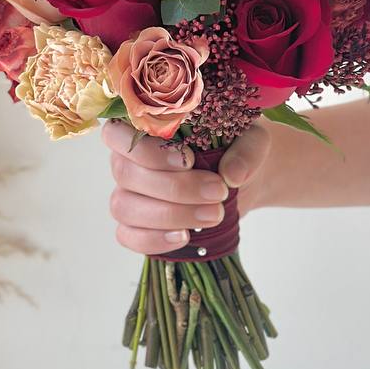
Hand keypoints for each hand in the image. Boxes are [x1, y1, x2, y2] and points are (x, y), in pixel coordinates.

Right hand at [102, 121, 271, 254]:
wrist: (239, 179)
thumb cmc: (236, 148)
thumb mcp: (251, 140)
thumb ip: (246, 150)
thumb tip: (233, 174)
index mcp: (142, 128)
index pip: (118, 134)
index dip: (148, 150)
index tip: (190, 160)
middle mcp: (127, 160)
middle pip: (127, 174)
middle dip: (174, 187)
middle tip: (218, 192)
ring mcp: (127, 194)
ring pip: (126, 207)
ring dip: (170, 215)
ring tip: (213, 215)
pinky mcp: (134, 225)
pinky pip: (129, 236)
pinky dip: (154, 240)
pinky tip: (185, 237)